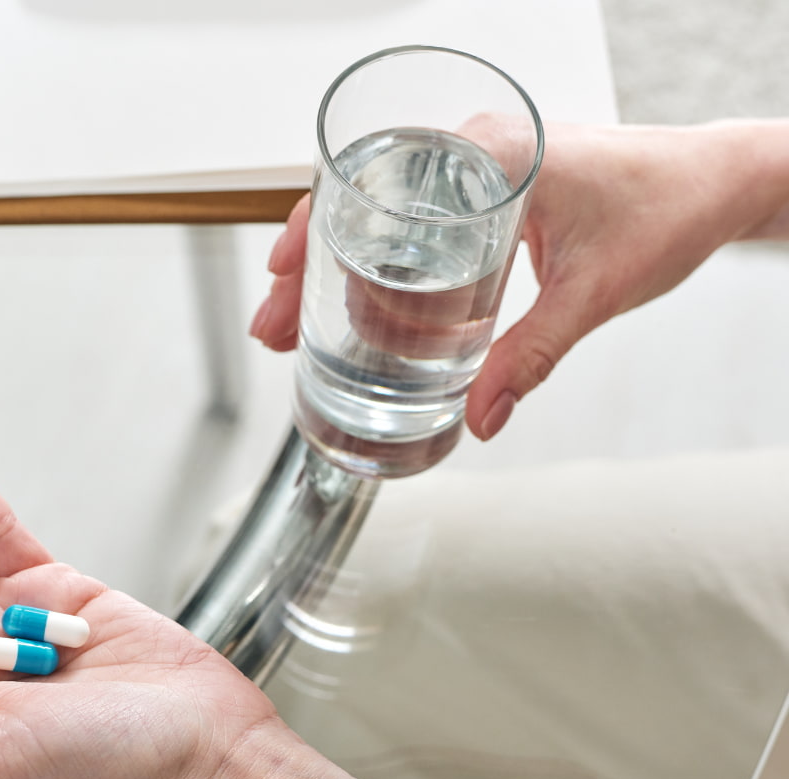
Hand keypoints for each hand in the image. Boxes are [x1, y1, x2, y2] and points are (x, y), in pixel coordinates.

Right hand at [251, 120, 788, 440]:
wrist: (715, 183)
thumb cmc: (666, 208)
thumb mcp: (591, 294)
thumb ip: (532, 357)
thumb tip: (481, 416)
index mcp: (487, 153)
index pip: (371, 186)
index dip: (312, 234)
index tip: (280, 281)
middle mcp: (470, 150)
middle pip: (358, 204)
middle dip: (306, 267)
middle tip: (274, 326)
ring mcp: (472, 167)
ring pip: (377, 215)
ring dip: (335, 267)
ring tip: (299, 322)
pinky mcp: (483, 189)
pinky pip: (409, 221)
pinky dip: (376, 260)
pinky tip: (357, 303)